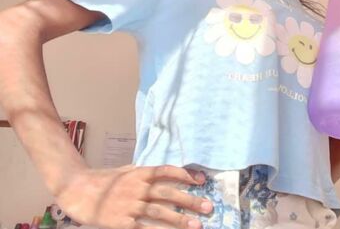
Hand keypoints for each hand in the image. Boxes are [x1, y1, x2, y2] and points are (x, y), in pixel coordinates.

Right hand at [54, 164, 213, 228]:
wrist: (77, 190)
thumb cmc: (103, 180)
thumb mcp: (126, 171)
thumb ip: (145, 173)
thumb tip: (166, 175)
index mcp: (139, 173)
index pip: (167, 171)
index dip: (185, 175)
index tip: (201, 181)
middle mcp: (137, 187)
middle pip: (168, 194)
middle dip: (190, 201)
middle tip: (208, 207)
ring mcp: (129, 205)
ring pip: (160, 212)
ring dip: (180, 220)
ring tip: (197, 225)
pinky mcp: (121, 222)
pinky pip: (144, 228)